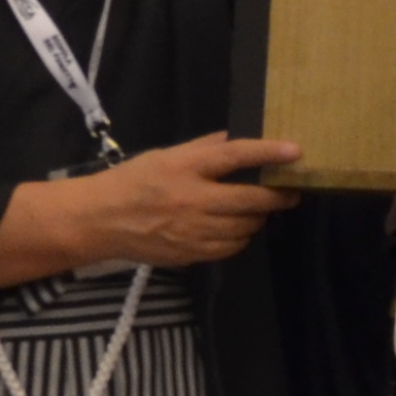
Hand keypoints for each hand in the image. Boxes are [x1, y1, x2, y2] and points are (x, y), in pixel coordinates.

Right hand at [71, 136, 302, 269]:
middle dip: (276, 197)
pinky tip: (236, 229)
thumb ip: (203, 149)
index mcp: (184, 168)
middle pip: (248, 200)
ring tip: (258, 210)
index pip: (234, 156)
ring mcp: (192, 232)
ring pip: (244, 228)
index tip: (295, 151)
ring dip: (257, 219)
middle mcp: (192, 200)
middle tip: (290, 192)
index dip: (267, 153)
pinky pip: (229, 248)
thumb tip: (236, 140)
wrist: (99, 221)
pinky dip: (240, 237)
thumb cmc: (132, 181)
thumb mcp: (165, 156)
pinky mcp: (190, 254)